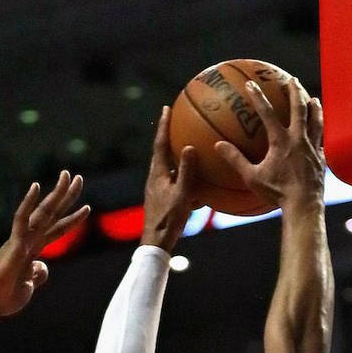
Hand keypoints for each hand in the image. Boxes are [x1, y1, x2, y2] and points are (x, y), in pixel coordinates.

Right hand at [0, 174, 89, 317]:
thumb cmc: (5, 297)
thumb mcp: (29, 286)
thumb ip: (37, 274)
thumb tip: (43, 267)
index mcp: (33, 249)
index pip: (57, 229)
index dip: (72, 219)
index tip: (87, 207)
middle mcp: (29, 239)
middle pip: (52, 214)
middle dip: (67, 196)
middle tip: (78, 177)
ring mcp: (22, 239)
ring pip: (43, 212)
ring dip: (57, 194)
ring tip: (68, 175)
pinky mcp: (14, 243)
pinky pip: (21, 219)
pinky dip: (28, 203)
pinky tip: (36, 186)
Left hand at [143, 108, 198, 252]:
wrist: (156, 244)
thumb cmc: (169, 220)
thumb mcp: (182, 195)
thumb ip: (187, 172)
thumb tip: (189, 147)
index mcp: (157, 174)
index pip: (160, 144)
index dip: (163, 125)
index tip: (166, 108)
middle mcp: (155, 179)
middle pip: (161, 153)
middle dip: (168, 137)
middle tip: (175, 123)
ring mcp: (158, 190)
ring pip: (168, 168)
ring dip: (176, 158)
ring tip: (186, 149)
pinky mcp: (162, 201)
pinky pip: (174, 183)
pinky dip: (183, 178)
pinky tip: (195, 183)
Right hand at [214, 77, 323, 209]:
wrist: (304, 206)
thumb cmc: (277, 194)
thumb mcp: (252, 178)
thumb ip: (235, 160)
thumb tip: (218, 146)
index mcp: (281, 141)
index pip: (267, 113)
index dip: (257, 97)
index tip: (251, 84)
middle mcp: (299, 139)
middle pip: (298, 108)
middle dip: (294, 91)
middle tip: (291, 79)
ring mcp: (313, 148)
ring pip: (315, 120)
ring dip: (314, 107)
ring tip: (313, 99)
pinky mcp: (322, 159)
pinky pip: (323, 140)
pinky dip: (321, 132)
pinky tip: (321, 131)